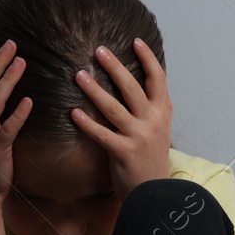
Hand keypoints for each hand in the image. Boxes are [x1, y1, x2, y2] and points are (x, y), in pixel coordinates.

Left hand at [69, 38, 170, 200]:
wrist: (153, 193)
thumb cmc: (151, 158)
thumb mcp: (160, 129)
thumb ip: (154, 107)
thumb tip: (146, 83)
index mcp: (161, 112)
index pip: (158, 79)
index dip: (148, 58)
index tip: (135, 41)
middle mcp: (152, 121)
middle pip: (132, 88)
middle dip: (115, 67)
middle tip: (99, 50)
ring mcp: (139, 137)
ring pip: (114, 108)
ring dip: (95, 90)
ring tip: (79, 75)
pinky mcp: (124, 152)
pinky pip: (102, 134)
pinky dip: (87, 123)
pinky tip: (73, 113)